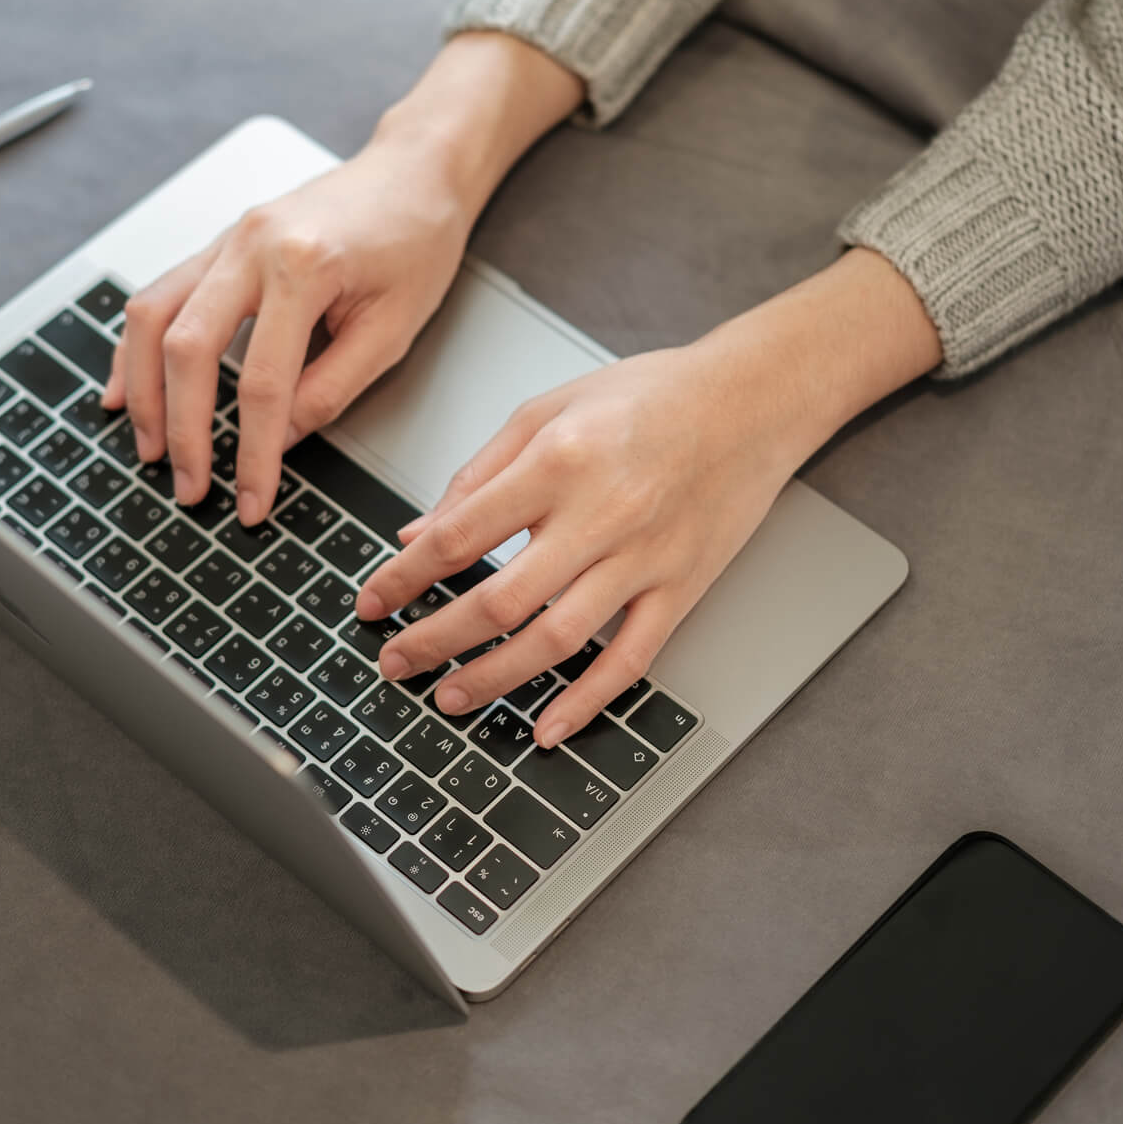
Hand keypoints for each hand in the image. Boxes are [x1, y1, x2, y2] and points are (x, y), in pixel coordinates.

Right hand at [102, 137, 473, 517]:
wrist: (414, 170)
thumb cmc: (417, 238)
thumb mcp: (394, 328)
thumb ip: (332, 389)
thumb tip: (277, 441)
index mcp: (304, 265)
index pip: (262, 382)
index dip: (252, 451)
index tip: (252, 499)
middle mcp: (252, 245)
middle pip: (188, 349)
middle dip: (182, 428)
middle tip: (189, 485)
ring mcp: (228, 239)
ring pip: (153, 317)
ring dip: (144, 390)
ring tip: (150, 447)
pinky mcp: (220, 244)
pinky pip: (159, 295)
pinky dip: (135, 346)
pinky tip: (125, 387)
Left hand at [358, 250, 940, 746]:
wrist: (749, 401)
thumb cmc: (648, 396)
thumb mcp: (547, 408)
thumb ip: (478, 474)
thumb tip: (417, 533)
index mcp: (558, 459)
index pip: (459, 536)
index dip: (404, 578)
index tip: (373, 602)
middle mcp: (601, 513)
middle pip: (500, 600)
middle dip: (435, 640)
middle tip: (397, 661)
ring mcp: (645, 558)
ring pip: (557, 640)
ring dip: (494, 679)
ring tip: (450, 697)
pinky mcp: (681, 588)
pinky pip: (630, 660)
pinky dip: (586, 701)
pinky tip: (547, 727)